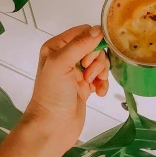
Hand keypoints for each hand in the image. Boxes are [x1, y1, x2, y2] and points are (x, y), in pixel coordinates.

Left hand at [24, 25, 109, 152]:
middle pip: (94, 46)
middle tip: (88, 74)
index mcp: (57, 46)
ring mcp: (76, 71)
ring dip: (100, 71)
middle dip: (96, 59)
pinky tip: (99, 92)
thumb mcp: (62, 63)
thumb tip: (99, 28)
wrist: (52, 127)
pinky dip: (103, 83)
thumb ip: (80, 44)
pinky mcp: (85, 85)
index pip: (83, 32)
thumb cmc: (53, 93)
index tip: (87, 59)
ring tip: (92, 84)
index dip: (91, 42)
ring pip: (100, 61)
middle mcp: (67, 56)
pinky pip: (101, 76)